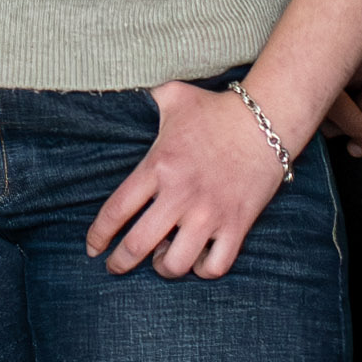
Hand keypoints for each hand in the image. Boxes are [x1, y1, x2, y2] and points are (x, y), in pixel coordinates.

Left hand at [84, 76, 300, 280]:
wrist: (268, 121)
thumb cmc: (216, 109)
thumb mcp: (174, 95)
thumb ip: (145, 98)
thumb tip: (124, 91)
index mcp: (158, 167)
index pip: (115, 211)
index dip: (98, 236)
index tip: (93, 248)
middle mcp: (181, 195)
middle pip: (137, 245)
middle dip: (119, 263)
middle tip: (115, 267)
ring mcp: (210, 213)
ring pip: (176, 264)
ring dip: (163, 268)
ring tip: (161, 259)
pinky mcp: (237, 224)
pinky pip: (215, 266)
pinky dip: (203, 270)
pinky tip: (198, 259)